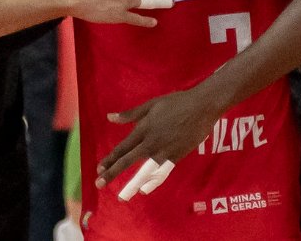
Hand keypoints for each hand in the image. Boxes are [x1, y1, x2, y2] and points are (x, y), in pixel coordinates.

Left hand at [95, 88, 220, 191]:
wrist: (201, 107)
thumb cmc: (176, 102)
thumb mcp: (151, 105)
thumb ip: (130, 114)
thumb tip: (110, 117)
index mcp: (144, 129)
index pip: (122, 148)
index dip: (110, 158)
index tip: (99, 168)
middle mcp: (151, 143)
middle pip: (128, 161)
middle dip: (113, 173)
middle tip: (99, 184)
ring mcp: (164, 152)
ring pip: (145, 172)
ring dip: (132, 184)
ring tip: (122, 197)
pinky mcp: (176, 157)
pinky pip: (162, 172)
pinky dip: (153, 182)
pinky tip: (145, 190)